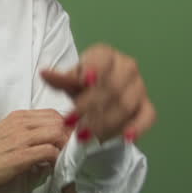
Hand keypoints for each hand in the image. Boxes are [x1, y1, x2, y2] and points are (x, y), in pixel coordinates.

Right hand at [0, 109, 70, 192]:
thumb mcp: (5, 131)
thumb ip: (24, 129)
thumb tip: (43, 134)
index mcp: (17, 116)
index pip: (52, 113)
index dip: (64, 125)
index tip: (66, 138)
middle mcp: (20, 124)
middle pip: (58, 121)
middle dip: (68, 135)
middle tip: (68, 149)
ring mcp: (21, 139)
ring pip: (57, 133)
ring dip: (64, 147)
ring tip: (62, 157)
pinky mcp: (21, 156)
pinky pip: (50, 152)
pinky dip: (56, 159)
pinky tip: (52, 166)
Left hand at [40, 43, 156, 142]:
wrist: (97, 94)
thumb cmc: (82, 84)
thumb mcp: (69, 80)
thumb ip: (60, 79)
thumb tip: (44, 73)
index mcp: (106, 55)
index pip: (101, 62)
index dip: (93, 71)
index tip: (83, 83)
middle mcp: (127, 67)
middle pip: (112, 87)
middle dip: (91, 107)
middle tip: (73, 123)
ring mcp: (139, 87)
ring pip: (126, 105)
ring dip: (105, 122)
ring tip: (85, 136)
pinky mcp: (146, 106)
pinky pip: (147, 117)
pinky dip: (138, 127)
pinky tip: (125, 138)